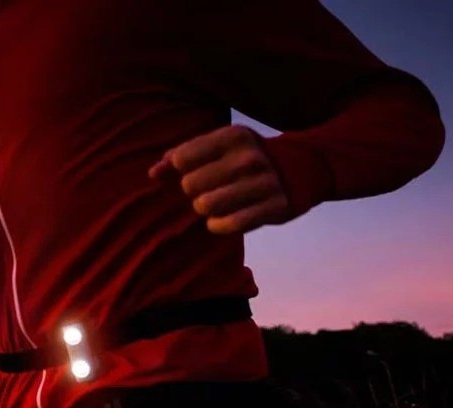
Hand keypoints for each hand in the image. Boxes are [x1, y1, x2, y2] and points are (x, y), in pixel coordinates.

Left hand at [148, 124, 291, 234]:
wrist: (300, 168)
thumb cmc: (245, 158)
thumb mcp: (218, 146)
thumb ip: (182, 155)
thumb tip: (153, 173)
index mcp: (233, 137)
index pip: (182, 159)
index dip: (181, 170)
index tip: (194, 171)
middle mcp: (249, 158)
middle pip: (190, 185)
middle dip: (194, 192)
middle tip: (210, 189)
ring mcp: (264, 183)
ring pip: (206, 206)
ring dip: (206, 210)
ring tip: (217, 204)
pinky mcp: (274, 207)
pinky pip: (228, 225)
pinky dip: (219, 226)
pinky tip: (223, 220)